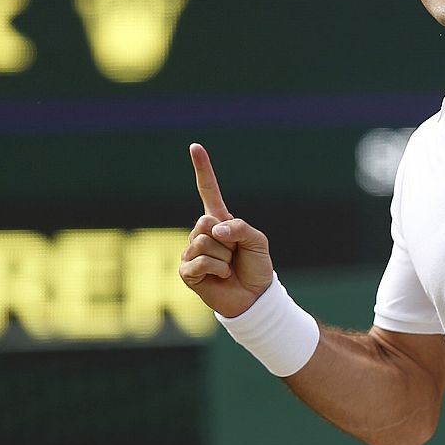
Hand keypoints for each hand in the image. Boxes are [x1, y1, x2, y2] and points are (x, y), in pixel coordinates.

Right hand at [178, 143, 273, 317]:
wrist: (254, 298)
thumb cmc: (256, 268)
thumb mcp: (258, 241)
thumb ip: (240, 228)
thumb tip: (214, 231)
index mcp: (219, 221)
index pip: (208, 191)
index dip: (203, 169)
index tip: (195, 146)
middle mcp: (201, 234)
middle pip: (205, 221)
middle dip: (226, 239)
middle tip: (234, 255)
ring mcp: (191, 252)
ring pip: (202, 241)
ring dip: (223, 257)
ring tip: (228, 268)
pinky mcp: (187, 272)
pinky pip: (198, 261)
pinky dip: (216, 269)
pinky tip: (221, 277)